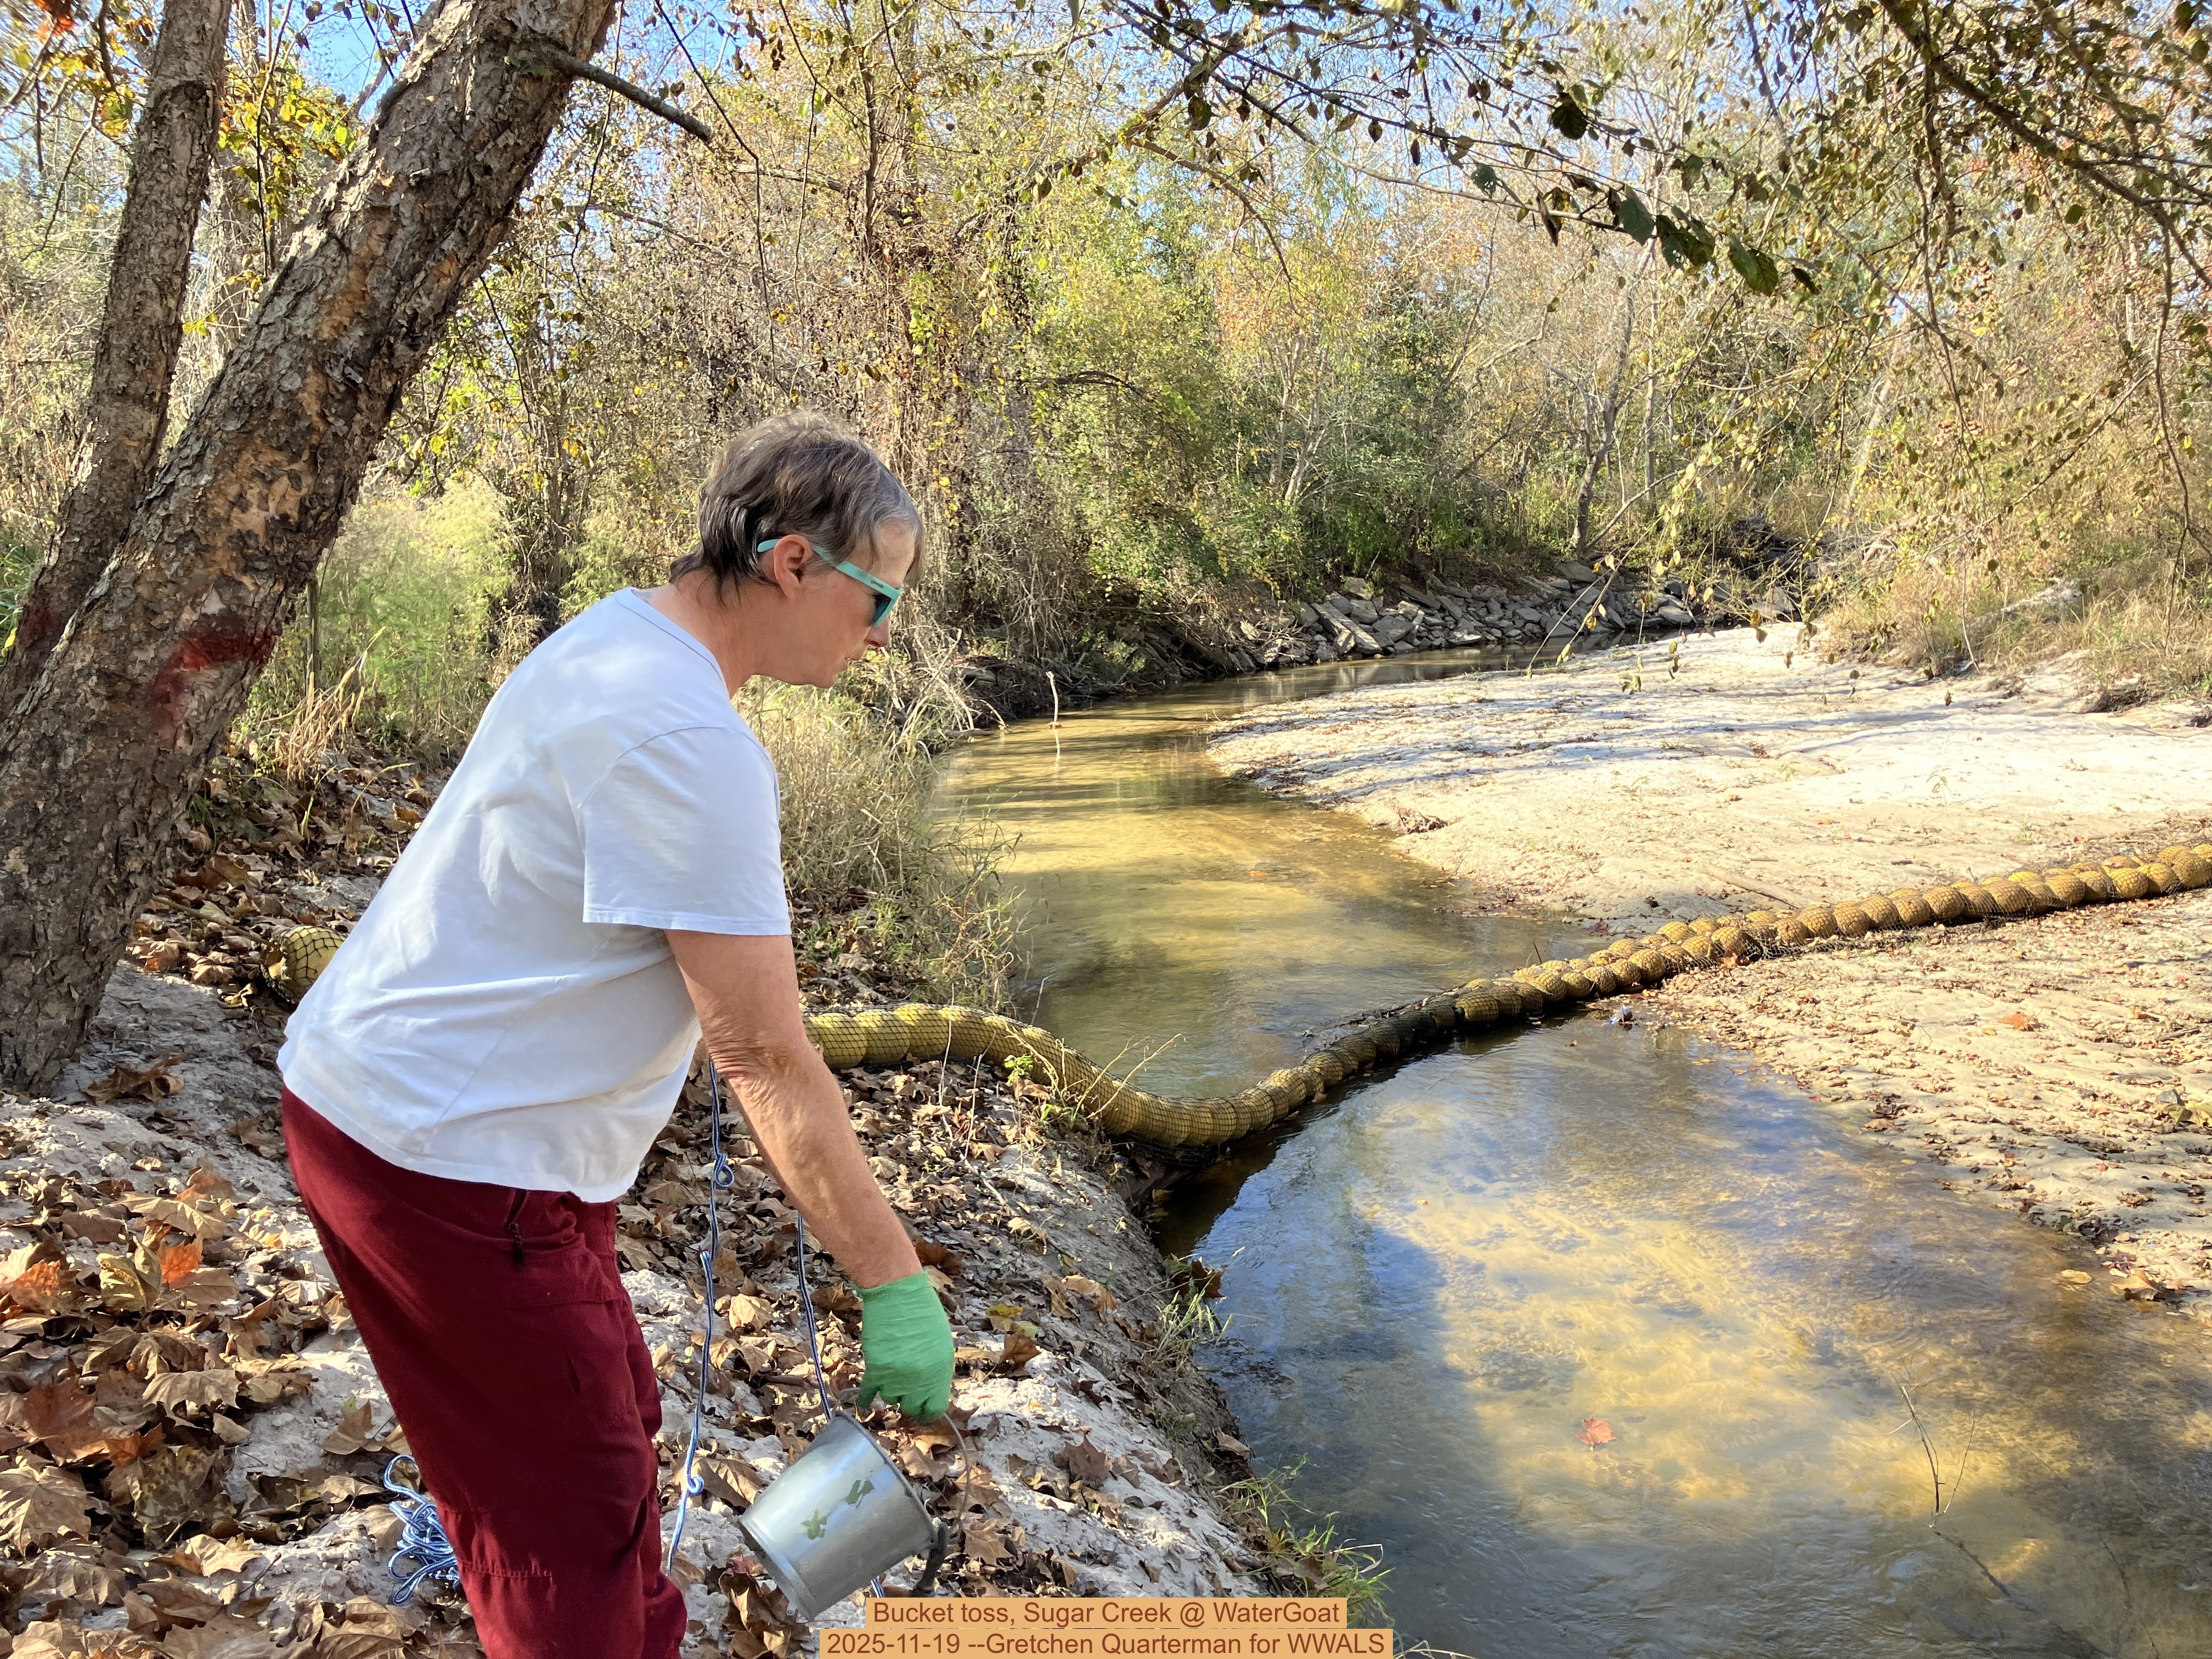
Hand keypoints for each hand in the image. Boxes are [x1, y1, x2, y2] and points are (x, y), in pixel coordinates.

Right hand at [855, 1272, 954, 1421]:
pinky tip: (865, 1400)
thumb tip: (930, 1387)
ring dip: (889, 1391)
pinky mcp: (875, 1370)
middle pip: (910, 1407)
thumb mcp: (941, 1343)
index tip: (922, 1409)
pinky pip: (868, 1394)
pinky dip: (866, 1398)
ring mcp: (897, 1377)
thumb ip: (936, 1369)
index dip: (927, 1410)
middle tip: (904, 1393)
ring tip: (890, 1377)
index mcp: (940, 1372)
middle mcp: (920, 1380)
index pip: (935, 1407)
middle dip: (908, 1401)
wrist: (898, 1293)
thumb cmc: (923, 1312)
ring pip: (890, 1399)